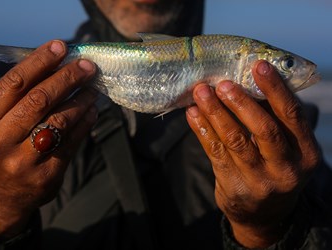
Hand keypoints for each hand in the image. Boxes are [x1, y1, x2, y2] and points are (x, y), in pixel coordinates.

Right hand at [0, 40, 97, 237]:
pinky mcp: (47, 175)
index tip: (61, 46)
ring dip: (82, 99)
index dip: (40, 61)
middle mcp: (1, 141)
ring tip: (93, 86)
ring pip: (60, 120)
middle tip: (87, 65)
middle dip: (68, 77)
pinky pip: (72, 141)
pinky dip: (86, 121)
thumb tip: (55, 64)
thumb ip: (17, 96)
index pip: (15, 82)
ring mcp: (25, 160)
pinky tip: (92, 109)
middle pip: (40, 99)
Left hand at [186, 60, 319, 247]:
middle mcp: (286, 169)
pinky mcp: (233, 186)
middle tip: (222, 83)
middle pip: (263, 130)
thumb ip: (274, 120)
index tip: (258, 66)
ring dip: (215, 112)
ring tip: (201, 92)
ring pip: (234, 140)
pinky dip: (202, 129)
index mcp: (306, 153)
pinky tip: (193, 113)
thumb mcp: (287, 149)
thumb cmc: (275, 168)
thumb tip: (247, 80)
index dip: (275, 89)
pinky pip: (214, 152)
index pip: (293, 116)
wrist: (264, 214)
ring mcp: (259, 181)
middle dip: (241, 102)